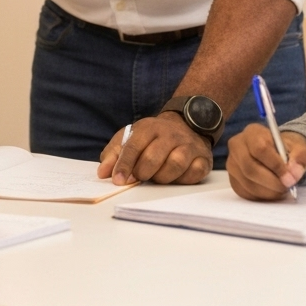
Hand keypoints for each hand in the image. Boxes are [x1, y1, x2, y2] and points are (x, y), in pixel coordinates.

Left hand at [97, 112, 212, 184]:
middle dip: (143, 172)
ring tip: (157, 177)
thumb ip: (114, 154)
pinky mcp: (203, 158)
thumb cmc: (152, 138)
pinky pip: (194, 173)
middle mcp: (170, 134)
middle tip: (140, 178)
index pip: (133, 147)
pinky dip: (183, 179)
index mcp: (148, 128)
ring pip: (175, 164)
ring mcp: (188, 145)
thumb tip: (103, 173)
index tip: (118, 180)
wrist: (186, 124)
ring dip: (162, 177)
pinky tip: (176, 177)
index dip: (124, 165)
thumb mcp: (130, 138)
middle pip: (153, 157)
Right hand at [227, 124, 305, 200]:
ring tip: (282, 188)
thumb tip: (294, 172)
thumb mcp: (300, 148)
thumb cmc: (287, 150)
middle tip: (288, 187)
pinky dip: (262, 196)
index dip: (276, 166)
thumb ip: (300, 158)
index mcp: (252, 132)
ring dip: (269, 191)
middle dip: (272, 182)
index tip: (290, 178)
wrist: (278, 155)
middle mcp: (237, 146)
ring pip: (247, 183)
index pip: (260, 149)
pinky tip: (272, 191)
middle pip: (249, 167)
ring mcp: (232, 163)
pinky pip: (246, 192)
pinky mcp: (233, 179)